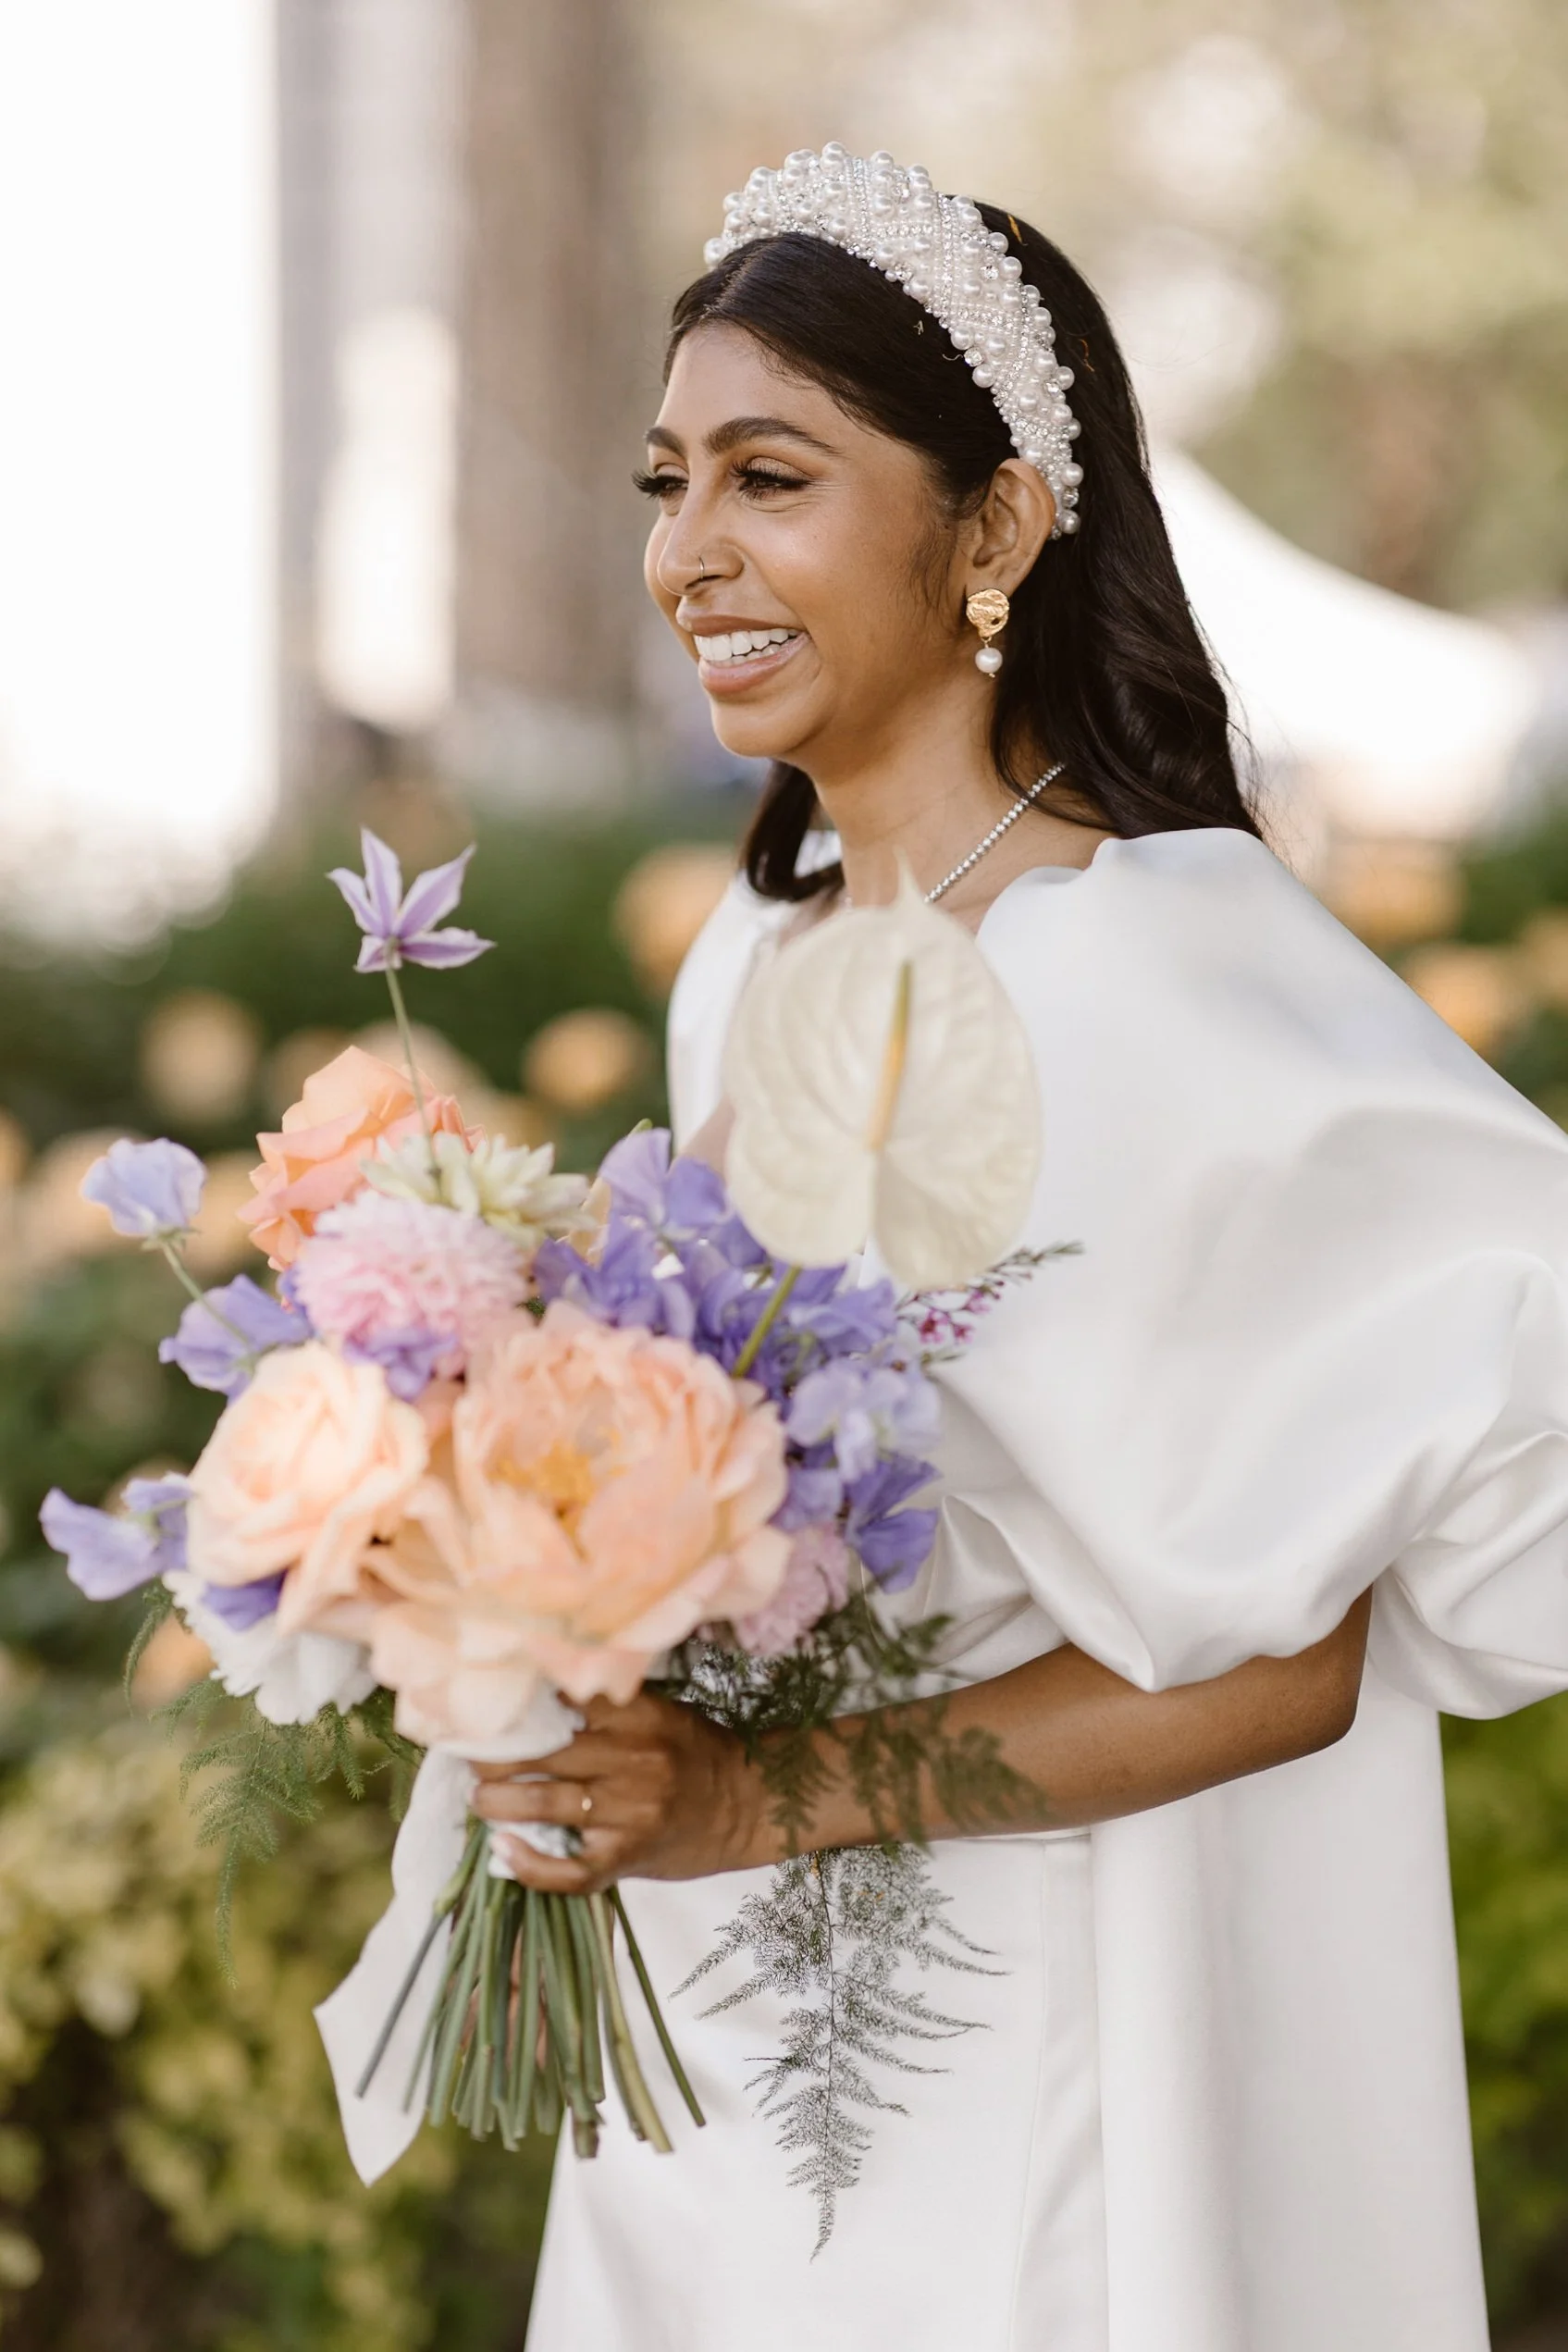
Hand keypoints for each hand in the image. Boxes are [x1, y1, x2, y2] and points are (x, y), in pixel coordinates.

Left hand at [468, 1692, 761, 1894]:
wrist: (747, 1804)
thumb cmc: (694, 1751)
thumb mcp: (657, 1711)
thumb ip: (603, 1706)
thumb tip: (528, 1699)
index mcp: (637, 1715)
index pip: (560, 1700)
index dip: (514, 1707)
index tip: (481, 1709)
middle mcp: (632, 1759)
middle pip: (541, 1753)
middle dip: (491, 1757)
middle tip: (468, 1757)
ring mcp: (630, 1811)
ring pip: (544, 1804)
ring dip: (496, 1802)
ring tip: (478, 1798)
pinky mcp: (629, 1856)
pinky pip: (569, 1870)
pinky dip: (529, 1865)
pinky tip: (504, 1853)